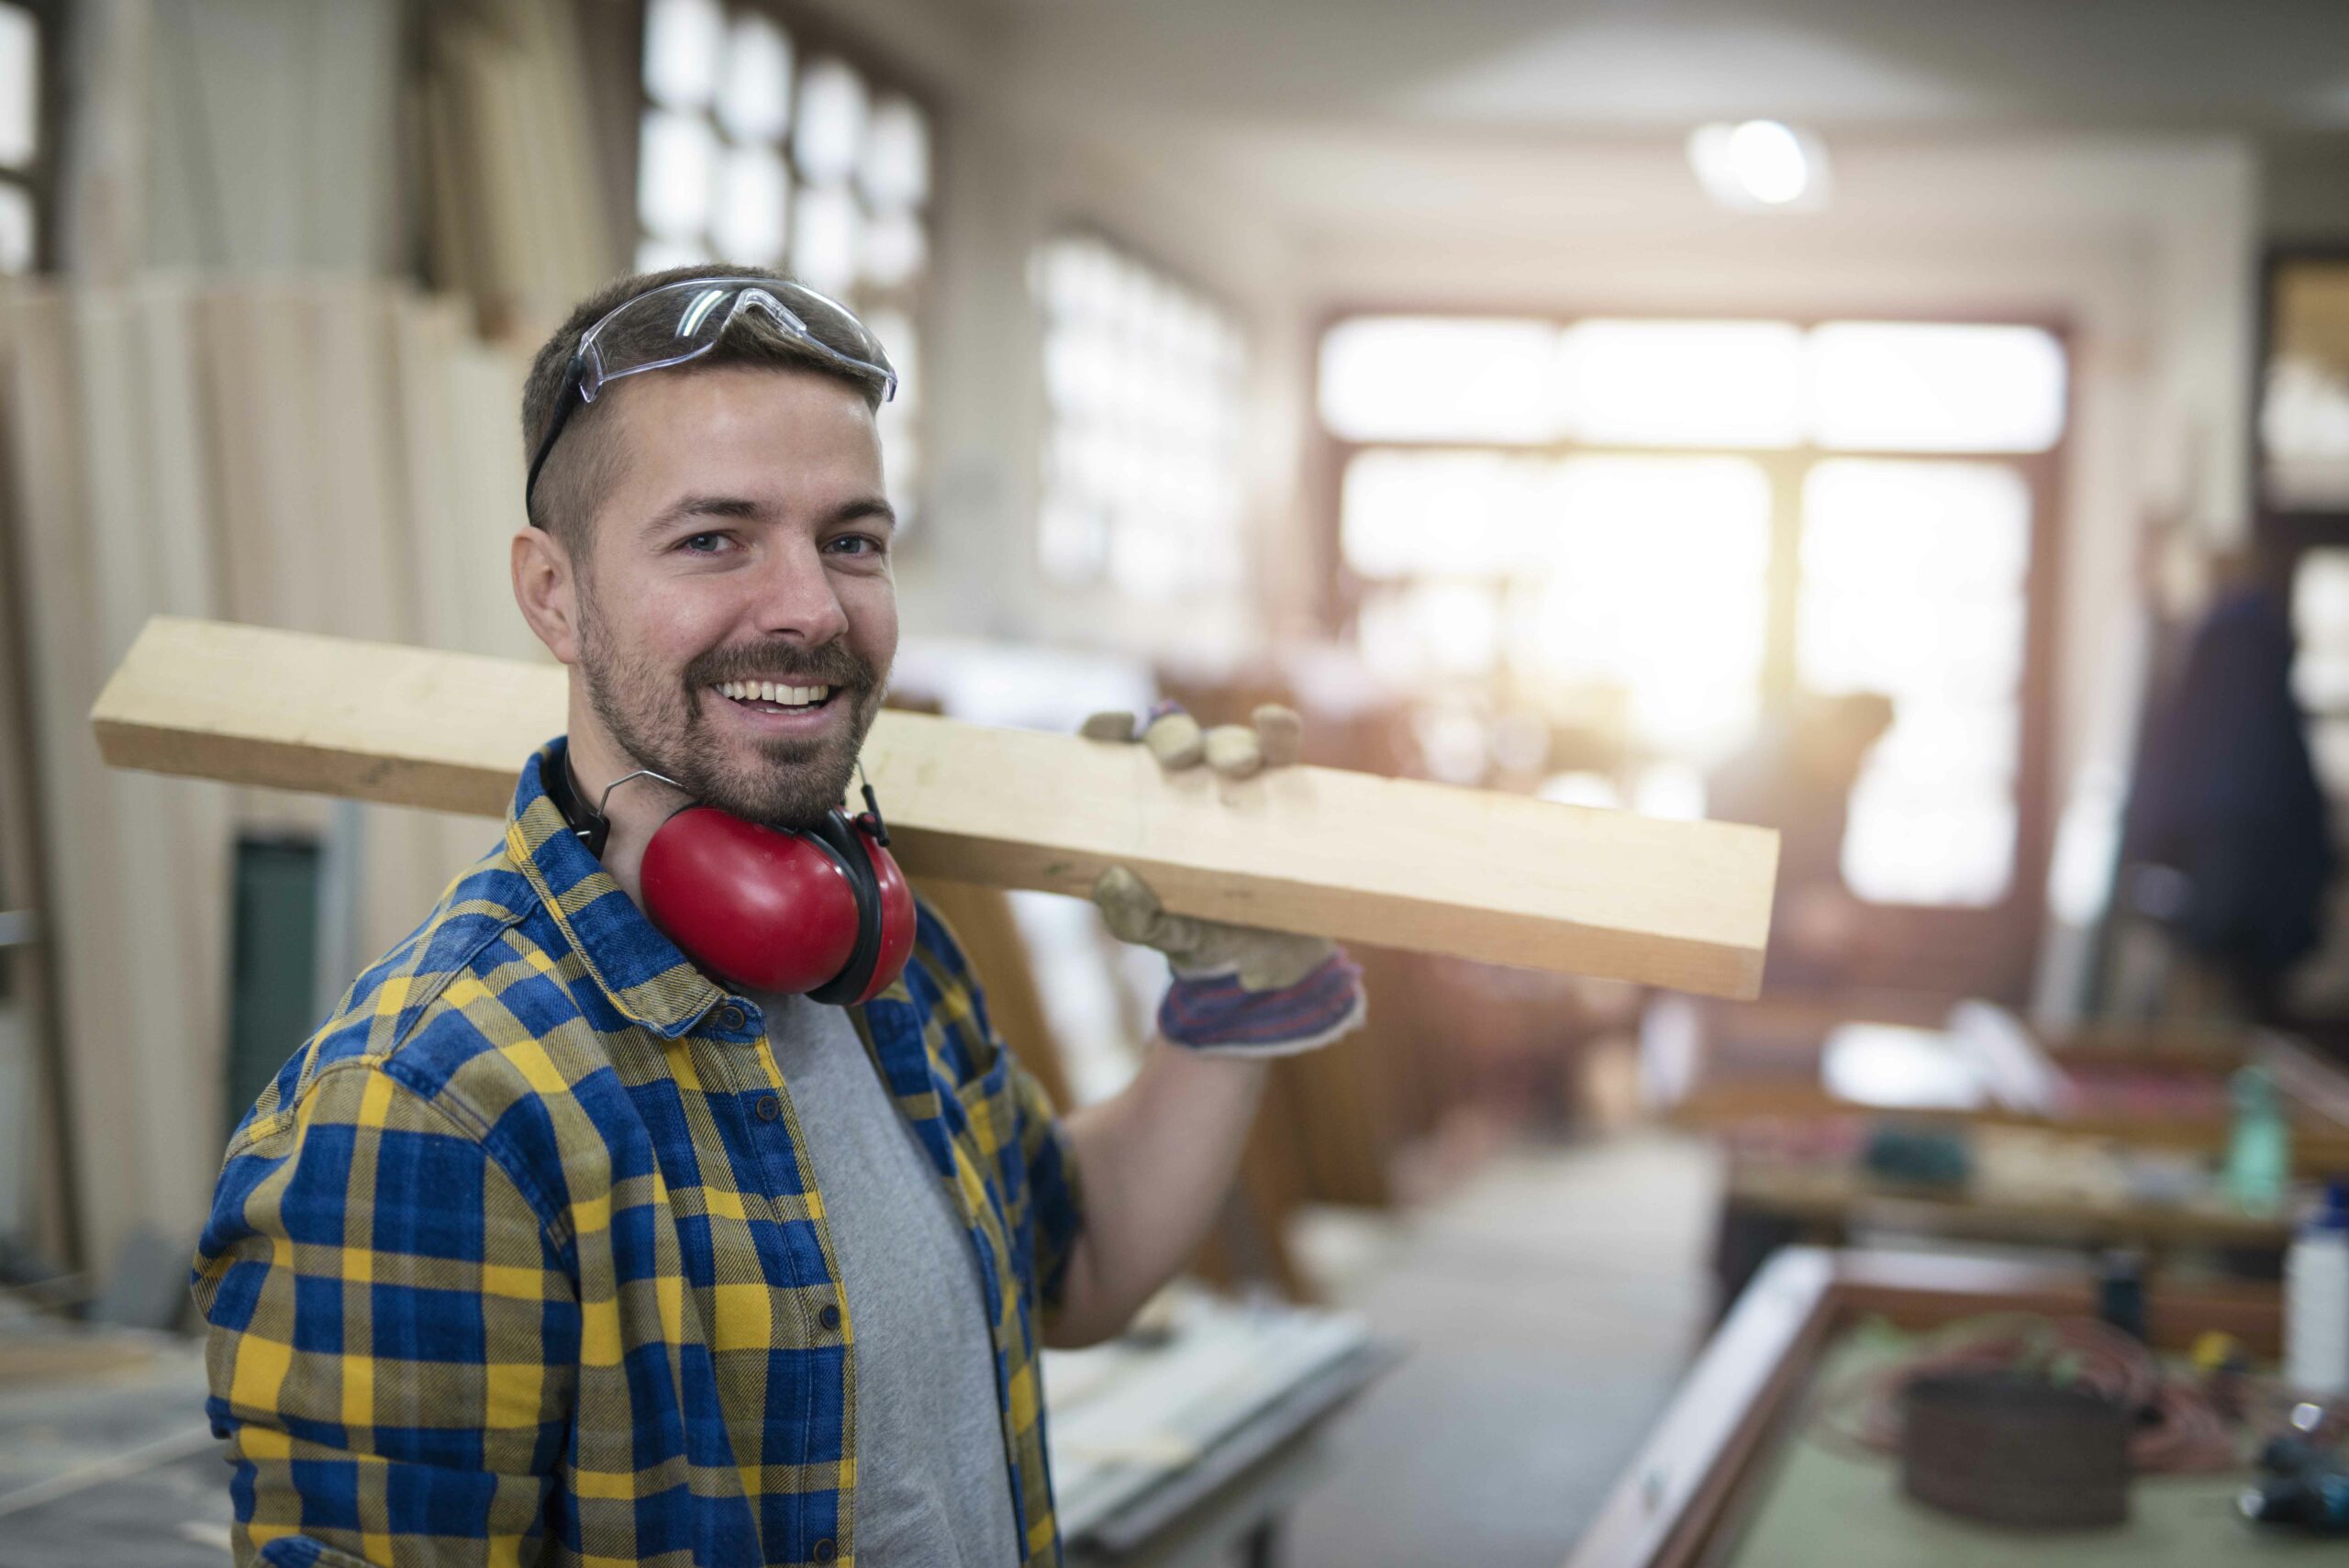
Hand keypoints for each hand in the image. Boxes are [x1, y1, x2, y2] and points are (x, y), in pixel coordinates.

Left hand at [1079, 702, 1365, 1055]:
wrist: (1279, 958)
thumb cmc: (1207, 938)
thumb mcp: (1167, 936)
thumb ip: (1134, 918)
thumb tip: (1112, 881)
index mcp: (1144, 811)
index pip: (1113, 756)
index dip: (1104, 730)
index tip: (1115, 726)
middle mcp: (1187, 787)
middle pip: (1173, 739)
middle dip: (1175, 737)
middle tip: (1183, 758)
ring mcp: (1237, 784)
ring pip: (1227, 739)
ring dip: (1230, 741)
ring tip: (1240, 765)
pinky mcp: (1284, 787)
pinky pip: (1281, 749)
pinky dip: (1278, 730)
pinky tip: (1273, 723)